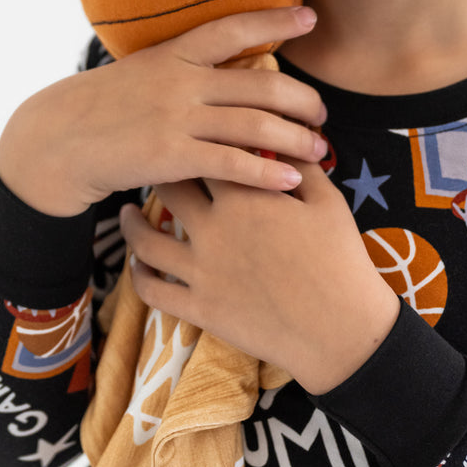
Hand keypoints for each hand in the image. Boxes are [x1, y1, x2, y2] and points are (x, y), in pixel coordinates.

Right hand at [0, 7, 326, 216]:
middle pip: (261, 82)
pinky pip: (232, 164)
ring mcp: (176, 117)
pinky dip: (267, 172)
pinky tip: (290, 180)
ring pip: (255, 124)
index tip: (310, 17)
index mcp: (174, 54)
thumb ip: (180, 70)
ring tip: (319, 148)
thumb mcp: (140, 72)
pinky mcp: (171, 155)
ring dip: (296, 138)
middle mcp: (181, 80)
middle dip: (302, 98)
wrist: (59, 140)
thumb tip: (221, 71)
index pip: (233, 28)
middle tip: (322, 113)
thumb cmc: (102, 108)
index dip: (275, 20)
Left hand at [119, 163, 400, 394]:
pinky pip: (152, 290)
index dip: (197, 140)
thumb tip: (285, 135)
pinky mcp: (198, 308)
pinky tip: (137, 263)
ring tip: (125, 211)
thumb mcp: (327, 201)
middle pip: (168, 186)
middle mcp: (212, 228)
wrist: (341, 331)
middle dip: (157, 171)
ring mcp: (200, 270)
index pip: (206, 152)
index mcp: (244, 195)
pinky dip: (138, 274)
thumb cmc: (340, 261)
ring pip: (145, 238)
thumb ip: (300, 164)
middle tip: (149, 166)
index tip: (189, 136)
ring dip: (130, 222)